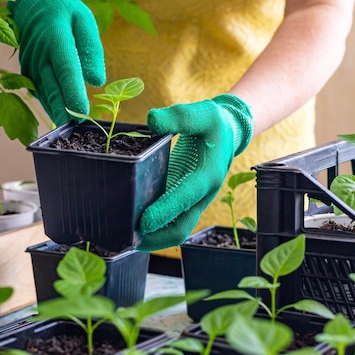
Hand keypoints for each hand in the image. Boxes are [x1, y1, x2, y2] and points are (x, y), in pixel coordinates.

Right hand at [8, 0, 105, 124]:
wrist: (30, 3)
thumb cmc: (63, 11)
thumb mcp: (83, 19)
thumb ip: (91, 48)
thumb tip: (97, 80)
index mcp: (56, 38)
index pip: (66, 70)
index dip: (73, 93)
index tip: (82, 112)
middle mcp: (40, 55)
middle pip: (53, 87)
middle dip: (64, 110)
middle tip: (77, 127)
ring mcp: (31, 65)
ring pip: (44, 94)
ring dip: (56, 111)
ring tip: (70, 128)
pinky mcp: (27, 73)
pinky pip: (39, 92)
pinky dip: (49, 105)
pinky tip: (60, 116)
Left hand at [138, 94, 253, 250]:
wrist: (228, 133)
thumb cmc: (213, 123)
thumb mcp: (202, 113)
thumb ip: (178, 117)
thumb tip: (152, 120)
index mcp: (208, 175)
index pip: (185, 198)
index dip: (165, 211)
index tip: (144, 221)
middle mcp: (202, 195)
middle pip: (181, 228)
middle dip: (156, 238)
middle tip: (129, 241)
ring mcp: (193, 201)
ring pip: (175, 230)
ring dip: (152, 238)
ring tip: (126, 241)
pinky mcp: (184, 201)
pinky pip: (170, 222)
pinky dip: (154, 229)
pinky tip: (133, 230)